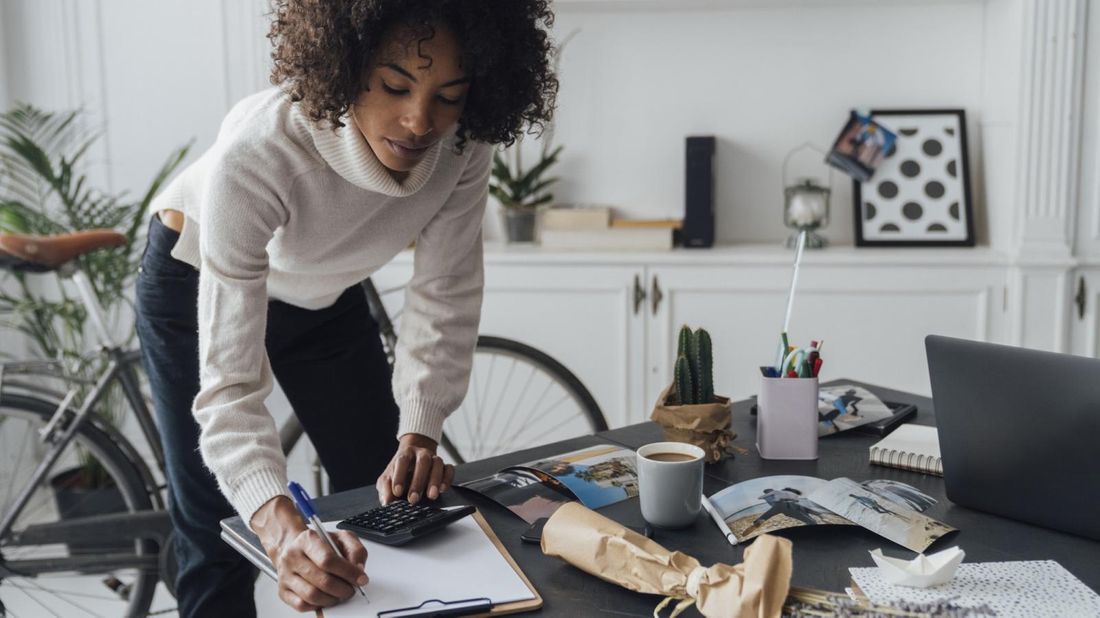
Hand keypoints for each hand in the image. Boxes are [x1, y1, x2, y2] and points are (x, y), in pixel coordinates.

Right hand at [251, 496, 368, 611]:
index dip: (348, 572)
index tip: (361, 579)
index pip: (328, 560)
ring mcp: (286, 575)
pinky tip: (326, 598)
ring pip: (312, 595)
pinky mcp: (283, 591)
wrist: (294, 548)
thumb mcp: (341, 538)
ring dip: (332, 599)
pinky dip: (318, 605)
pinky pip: (302, 605)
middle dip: (343, 589)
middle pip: (322, 580)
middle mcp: (293, 556)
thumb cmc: (319, 545)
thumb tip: (359, 569)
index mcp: (307, 539)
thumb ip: (355, 550)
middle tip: (351, 589)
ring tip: (340, 594)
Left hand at [376, 433, 454, 504]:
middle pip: (423, 462)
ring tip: (431, 496)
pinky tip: (443, 489)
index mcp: (405, 454)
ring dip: (435, 480)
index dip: (399, 476)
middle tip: (413, 499)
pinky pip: (449, 469)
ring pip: (438, 464)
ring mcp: (434, 458)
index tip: (397, 492)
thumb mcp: (388, 477)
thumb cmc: (399, 470)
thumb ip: (386, 487)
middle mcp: (421, 453)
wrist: (413, 457)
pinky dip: (447, 478)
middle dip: (418, 481)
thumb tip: (387, 501)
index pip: (402, 461)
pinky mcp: (445, 466)